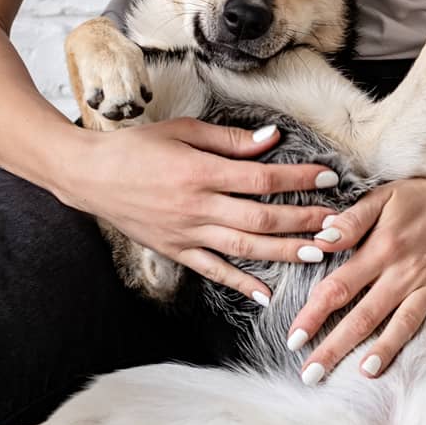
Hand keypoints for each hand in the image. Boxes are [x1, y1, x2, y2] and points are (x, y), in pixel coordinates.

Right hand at [53, 118, 337, 305]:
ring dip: (283, 254)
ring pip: (244, 249)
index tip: (328, 178)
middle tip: (336, 225)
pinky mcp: (175, 250)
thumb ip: (228, 139)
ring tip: (316, 255)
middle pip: (261, 219)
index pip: (262, 179)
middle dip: (303, 223)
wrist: (89, 175)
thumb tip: (270, 140)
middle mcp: (197, 207)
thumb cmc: (135, 146)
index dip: (298, 180)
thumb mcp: (182, 131)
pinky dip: (240, 283)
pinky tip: (265, 293)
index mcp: (200, 172)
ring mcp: (186, 233)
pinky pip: (213, 270)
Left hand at [282, 171, 425, 383]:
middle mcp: (403, 274)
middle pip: (365, 316)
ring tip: (365, 373)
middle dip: (336, 347)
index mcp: (380, 251)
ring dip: (386, 349)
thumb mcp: (380, 197)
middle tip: (312, 375)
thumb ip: (351, 221)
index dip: (313, 314)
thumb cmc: (418, 197)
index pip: (339, 288)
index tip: (293, 339)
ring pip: (404, 323)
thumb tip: (321, 241)